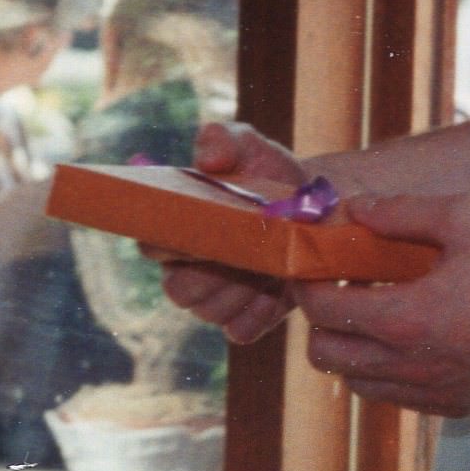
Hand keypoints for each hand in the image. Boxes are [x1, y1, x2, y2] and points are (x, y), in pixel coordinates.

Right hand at [151, 120, 307, 345]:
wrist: (318, 208)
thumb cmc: (270, 173)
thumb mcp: (249, 146)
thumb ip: (222, 139)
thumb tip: (208, 158)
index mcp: (175, 228)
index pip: (151, 247)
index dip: (175, 245)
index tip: (209, 230)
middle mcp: (186, 268)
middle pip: (178, 291)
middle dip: (213, 275)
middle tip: (247, 252)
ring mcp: (216, 298)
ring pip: (209, 312)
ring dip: (241, 291)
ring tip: (267, 265)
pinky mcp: (247, 320)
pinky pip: (240, 331)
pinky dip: (260, 313)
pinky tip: (277, 288)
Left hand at [290, 193, 469, 417]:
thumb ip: (405, 212)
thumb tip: (359, 208)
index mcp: (405, 319)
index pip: (321, 310)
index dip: (307, 284)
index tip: (313, 264)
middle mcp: (407, 365)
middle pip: (325, 355)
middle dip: (321, 320)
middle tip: (342, 288)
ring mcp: (428, 392)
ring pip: (356, 382)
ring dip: (351, 348)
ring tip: (376, 313)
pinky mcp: (450, 407)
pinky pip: (393, 397)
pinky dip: (384, 371)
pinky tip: (409, 338)